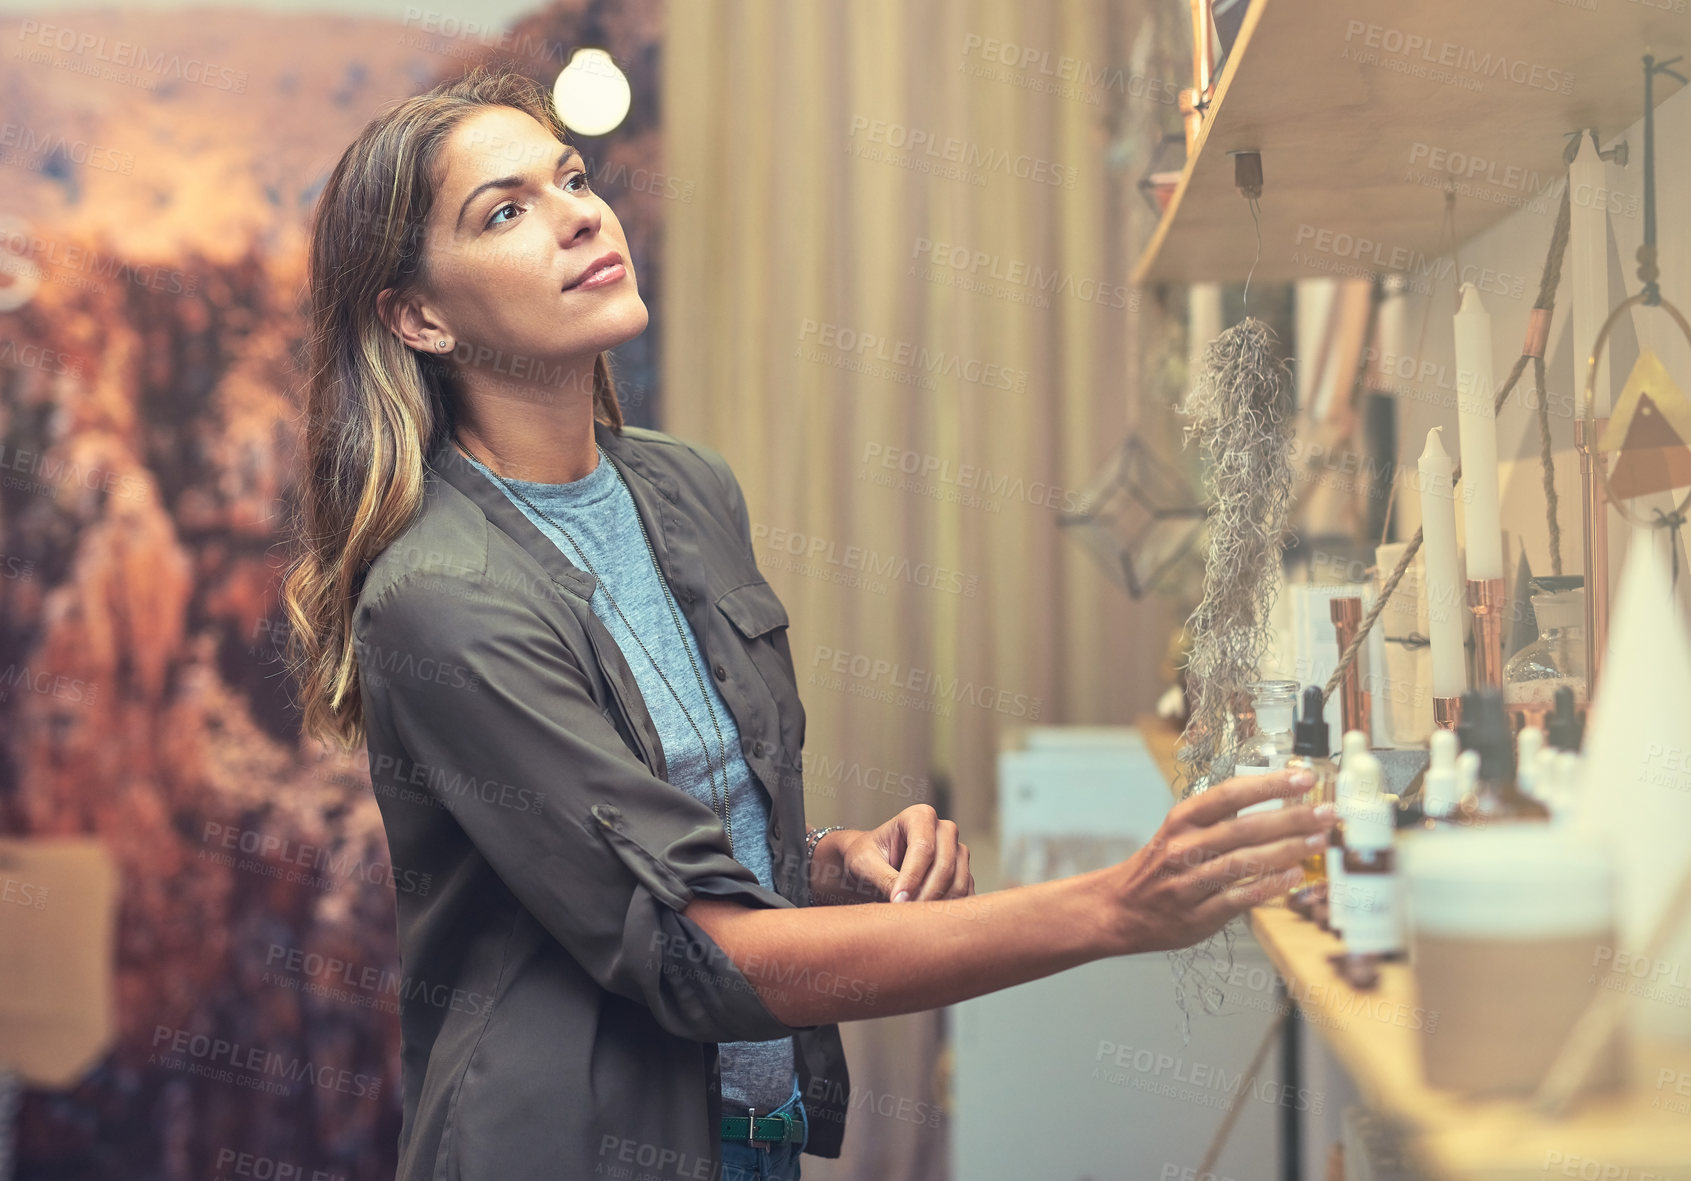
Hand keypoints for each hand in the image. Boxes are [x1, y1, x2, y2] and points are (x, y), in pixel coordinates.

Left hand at [814, 805, 973, 904]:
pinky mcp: (963, 872)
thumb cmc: (868, 856)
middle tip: (905, 913)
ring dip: (937, 904)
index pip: (924, 847)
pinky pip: (965, 895)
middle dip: (925, 893)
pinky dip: (949, 910)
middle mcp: (944, 829)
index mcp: (920, 816)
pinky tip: (927, 919)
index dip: (911, 877)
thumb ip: (883, 877)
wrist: (876, 863)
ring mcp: (957, 851)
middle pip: (945, 865)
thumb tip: (902, 899)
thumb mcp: (865, 863)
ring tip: (912, 917)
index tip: (897, 900)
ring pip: (958, 882)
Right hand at [1103, 768, 1334, 955]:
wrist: (1120, 908)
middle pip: (1245, 828)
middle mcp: (1184, 848)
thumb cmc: (1160, 866)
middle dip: (1292, 818)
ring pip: (1245, 862)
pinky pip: (1240, 898)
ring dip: (1287, 851)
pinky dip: (1270, 887)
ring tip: (1319, 842)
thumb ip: (1220, 819)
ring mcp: (1190, 883)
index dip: (1269, 784)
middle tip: (1327, 812)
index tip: (1304, 777)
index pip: (1229, 794)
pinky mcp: (1198, 915)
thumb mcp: (1179, 831)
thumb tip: (1277, 804)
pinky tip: (1294, 877)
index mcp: (1181, 820)